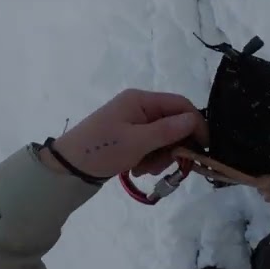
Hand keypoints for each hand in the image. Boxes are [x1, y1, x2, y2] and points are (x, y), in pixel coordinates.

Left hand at [44, 89, 207, 178]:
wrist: (66, 169)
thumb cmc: (102, 150)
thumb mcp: (137, 141)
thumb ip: (168, 130)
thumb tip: (194, 120)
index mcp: (140, 100)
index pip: (180, 105)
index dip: (195, 124)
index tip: (203, 148)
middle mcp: (138, 107)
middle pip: (173, 123)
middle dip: (174, 145)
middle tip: (167, 164)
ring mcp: (132, 123)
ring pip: (164, 138)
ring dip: (161, 156)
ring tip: (145, 169)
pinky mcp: (128, 138)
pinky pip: (150, 146)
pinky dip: (149, 158)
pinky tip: (137, 169)